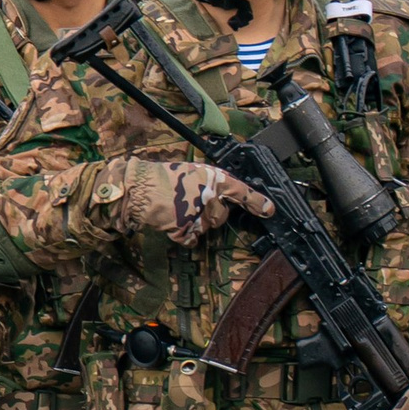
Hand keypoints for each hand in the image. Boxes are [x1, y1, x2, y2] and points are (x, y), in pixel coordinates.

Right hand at [114, 161, 275, 242]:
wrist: (139, 188)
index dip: (256, 201)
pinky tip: (172, 221)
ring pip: (207, 227)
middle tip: (192, 203)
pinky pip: (192, 238)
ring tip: (177, 209)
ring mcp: (198, 214)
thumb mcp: (189, 171)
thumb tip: (220, 194)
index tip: (269, 210)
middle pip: (222, 215)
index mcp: (211, 177)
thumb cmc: (160, 177)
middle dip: (211, 213)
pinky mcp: (186, 229)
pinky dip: (183, 234)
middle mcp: (209, 196)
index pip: (240, 190)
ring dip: (196, 223)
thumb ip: (207, 182)